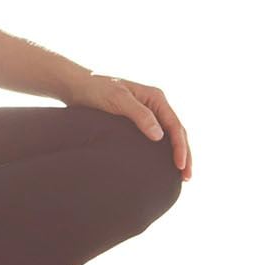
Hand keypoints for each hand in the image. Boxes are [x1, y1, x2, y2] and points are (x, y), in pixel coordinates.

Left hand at [64, 72, 192, 179]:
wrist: (77, 87)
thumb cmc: (96, 90)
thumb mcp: (117, 99)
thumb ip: (139, 115)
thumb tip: (160, 136)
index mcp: (155, 97)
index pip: (175, 125)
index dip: (180, 147)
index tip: (179, 166)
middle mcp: (155, 105)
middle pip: (177, 132)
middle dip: (184, 154)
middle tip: (186, 177)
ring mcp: (148, 113)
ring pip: (170, 136)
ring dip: (177, 154)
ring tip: (180, 176)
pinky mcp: (138, 121)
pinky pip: (157, 137)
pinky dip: (163, 151)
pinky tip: (163, 165)